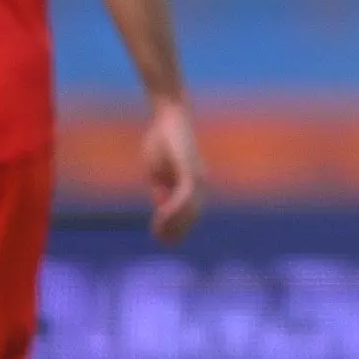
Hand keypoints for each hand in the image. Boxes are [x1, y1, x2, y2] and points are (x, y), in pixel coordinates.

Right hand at [141, 95, 205, 243]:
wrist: (169, 118)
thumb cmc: (163, 142)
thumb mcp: (158, 172)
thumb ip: (162, 190)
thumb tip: (163, 210)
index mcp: (194, 185)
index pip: (189, 215)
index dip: (175, 228)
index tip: (159, 237)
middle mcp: (200, 184)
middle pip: (192, 217)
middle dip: (176, 231)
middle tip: (160, 240)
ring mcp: (197, 178)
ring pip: (191, 211)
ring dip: (174, 225)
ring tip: (158, 232)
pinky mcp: (191, 171)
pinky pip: (185, 198)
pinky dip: (174, 210)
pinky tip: (161, 216)